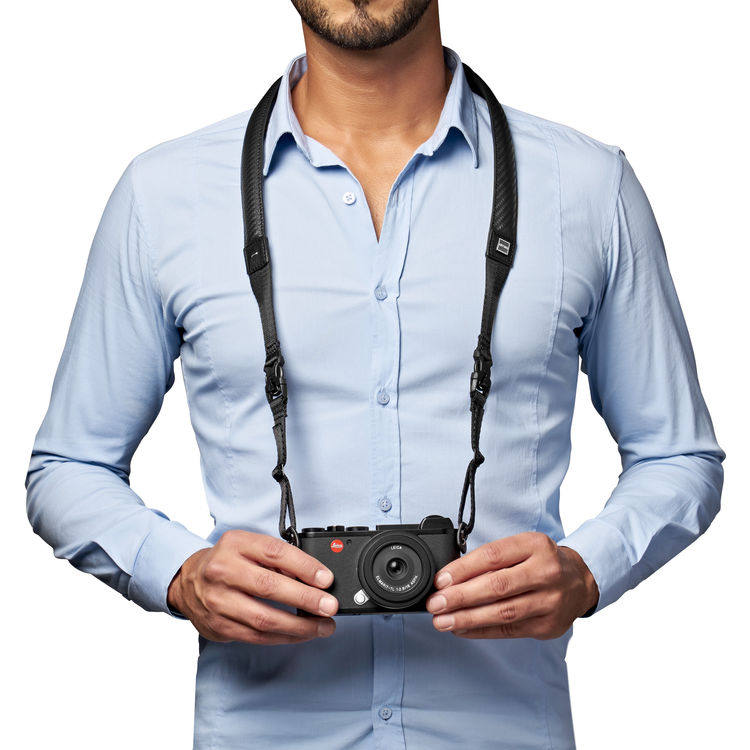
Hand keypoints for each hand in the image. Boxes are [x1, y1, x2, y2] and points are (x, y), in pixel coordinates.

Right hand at [167, 530, 338, 644]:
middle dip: (305, 599)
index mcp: (235, 544)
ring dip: (299, 626)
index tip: (326, 579)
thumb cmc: (227, 561)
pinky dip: (283, 637)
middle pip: (269, 587)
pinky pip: (257, 636)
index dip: (304, 566)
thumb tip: (315, 577)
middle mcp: (223, 571)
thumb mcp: (249, 546)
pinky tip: (301, 635)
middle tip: (329, 606)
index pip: (275, 553)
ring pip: (264, 618)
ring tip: (323, 626)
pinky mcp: (219, 626)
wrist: (187, 581)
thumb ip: (277, 558)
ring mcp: (219, 601)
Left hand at [426, 532, 597, 639]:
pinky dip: (481, 631)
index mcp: (535, 546)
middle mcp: (546, 572)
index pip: (493, 556)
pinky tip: (461, 629)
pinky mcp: (548, 626)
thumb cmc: (542, 561)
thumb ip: (493, 558)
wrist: (581, 581)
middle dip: (460, 597)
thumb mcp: (523, 546)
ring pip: (502, 612)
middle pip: (497, 586)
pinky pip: (509, 630)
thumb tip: (451, 576)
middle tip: (435, 603)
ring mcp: (549, 601)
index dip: (463, 569)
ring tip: (442, 621)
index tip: (440, 580)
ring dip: (467, 618)